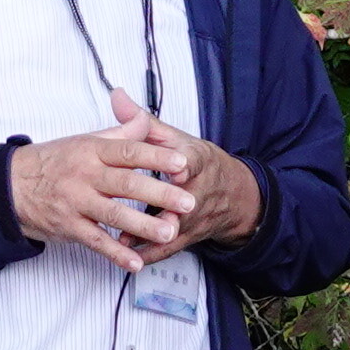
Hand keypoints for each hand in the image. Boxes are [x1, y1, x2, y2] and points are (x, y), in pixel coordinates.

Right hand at [10, 120, 189, 272]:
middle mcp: (85, 175)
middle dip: (160, 194)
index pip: (129, 151)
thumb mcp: (85, 140)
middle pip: (127, 183)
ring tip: (169, 233)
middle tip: (188, 202)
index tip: (182, 162)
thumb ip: (120, 133)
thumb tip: (146, 119)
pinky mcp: (69, 227)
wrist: (11, 186)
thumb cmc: (54, 162)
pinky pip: (95, 242)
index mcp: (92, 150)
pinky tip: (135, 262)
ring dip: (143, 226)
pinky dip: (116, 253)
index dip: (157, 156)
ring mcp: (76, 202)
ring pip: (114, 214)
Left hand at [116, 102, 260, 250]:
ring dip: (151, 235)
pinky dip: (148, 252)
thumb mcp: (175, 138)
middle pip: (184, 201)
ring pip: (174, 229)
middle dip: (169, 207)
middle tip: (149, 212)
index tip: (175, 169)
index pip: (192, 162)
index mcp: (197, 162)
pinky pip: (168, 248)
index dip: (183, 166)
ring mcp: (194, 217)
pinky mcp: (187, 237)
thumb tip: (117, 96)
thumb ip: (144, 122)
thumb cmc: (197, 164)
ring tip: (123, 238)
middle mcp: (198, 191)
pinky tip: (126, 253)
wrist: (233, 195)